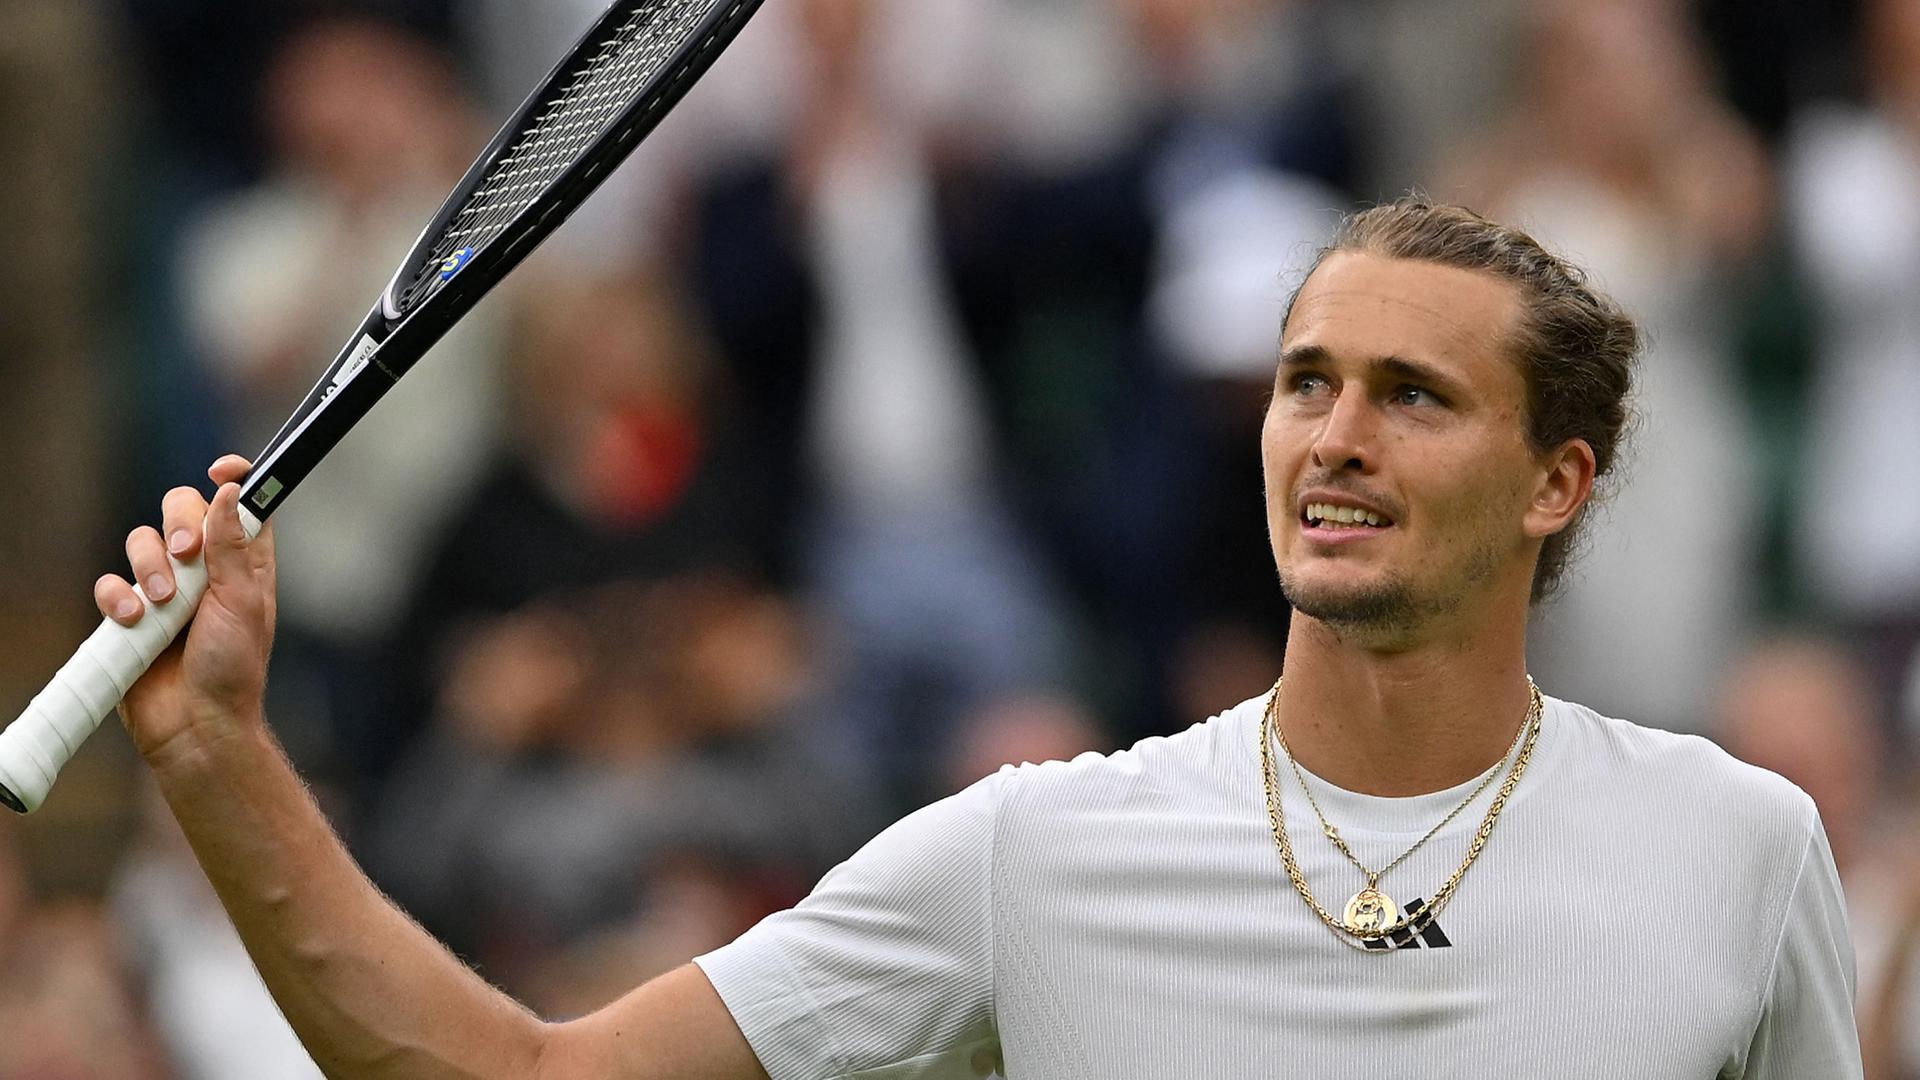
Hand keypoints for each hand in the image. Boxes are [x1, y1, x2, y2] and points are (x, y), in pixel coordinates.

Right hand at [94, 456, 277, 760]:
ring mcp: (164, 589)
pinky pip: (110, 583)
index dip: (233, 479)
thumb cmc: (232, 667)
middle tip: (185, 553)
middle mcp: (204, 568)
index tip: (220, 469)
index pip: (239, 504)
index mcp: (243, 561)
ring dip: (148, 567)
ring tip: (163, 605)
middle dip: (178, 524)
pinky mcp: (129, 612)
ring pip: (140, 541)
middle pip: (180, 508)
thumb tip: (231, 491)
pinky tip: (133, 621)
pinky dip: (117, 598)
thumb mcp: (244, 602)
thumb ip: (233, 546)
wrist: (195, 722)